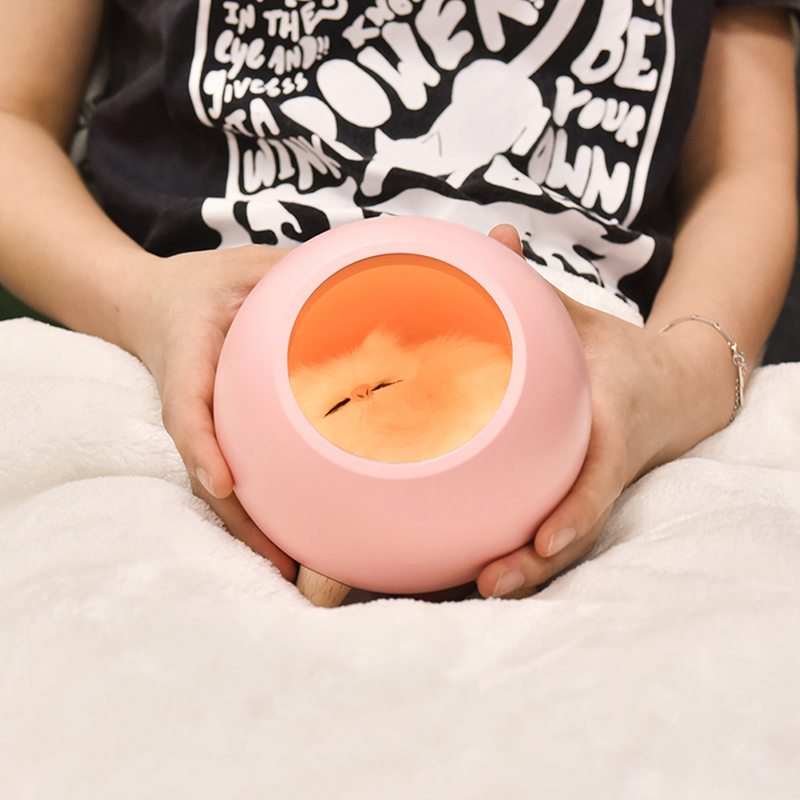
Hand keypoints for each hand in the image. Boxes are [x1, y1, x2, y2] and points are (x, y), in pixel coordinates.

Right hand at [129, 244, 296, 581]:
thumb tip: (361, 277)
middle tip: (281, 564)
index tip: (222, 483)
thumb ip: (288, 269)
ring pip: (215, 488)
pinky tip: (285, 547)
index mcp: (188, 356)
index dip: (202, 446)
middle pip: (203, 469)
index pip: (187, 407)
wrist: (151, 306)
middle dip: (238, 519)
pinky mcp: (213, 439)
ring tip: (290, 575)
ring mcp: (198, 427)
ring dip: (248, 532)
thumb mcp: (244, 264)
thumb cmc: (203, 285)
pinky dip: (252, 515)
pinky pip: (229, 480)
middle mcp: (187, 402)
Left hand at [477, 225, 734, 597]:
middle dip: (538, 562)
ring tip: (483, 587)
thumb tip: (494, 235)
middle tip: (490, 583)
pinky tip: (479, 567)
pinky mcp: (576, 493)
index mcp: (611, 423)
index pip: (598, 475)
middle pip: (576, 526)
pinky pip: (554, 525)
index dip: (575, 510)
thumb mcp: (581, 316)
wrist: (671, 386)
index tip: (544, 538)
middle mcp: (604, 466)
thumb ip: (536, 284)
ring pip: (565, 540)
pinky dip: (524, 551)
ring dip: (528, 571)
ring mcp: (592, 487)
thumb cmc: (616, 352)